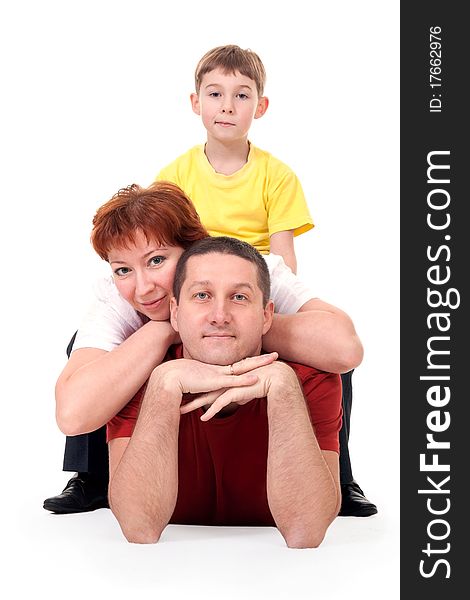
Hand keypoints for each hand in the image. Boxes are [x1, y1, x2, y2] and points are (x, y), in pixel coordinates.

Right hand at [155, 352, 278, 397]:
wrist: (168, 378)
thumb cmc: (178, 381)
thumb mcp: (195, 386)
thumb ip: (203, 390)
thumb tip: (206, 396)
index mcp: (217, 370)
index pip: (238, 365)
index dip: (250, 362)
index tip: (262, 359)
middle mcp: (220, 370)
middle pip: (245, 363)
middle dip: (261, 360)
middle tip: (275, 355)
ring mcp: (219, 374)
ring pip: (243, 368)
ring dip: (259, 364)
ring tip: (273, 360)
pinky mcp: (214, 382)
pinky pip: (233, 381)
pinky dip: (244, 381)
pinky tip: (256, 380)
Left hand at [181, 359, 295, 420]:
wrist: (275, 377)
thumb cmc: (263, 382)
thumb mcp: (247, 390)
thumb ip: (239, 394)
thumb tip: (236, 400)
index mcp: (226, 379)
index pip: (206, 385)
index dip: (194, 390)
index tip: (182, 394)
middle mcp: (224, 382)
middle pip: (201, 389)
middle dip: (186, 396)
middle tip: (174, 401)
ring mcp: (229, 387)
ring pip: (207, 397)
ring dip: (193, 405)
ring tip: (181, 411)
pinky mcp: (235, 392)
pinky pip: (220, 404)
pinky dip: (211, 412)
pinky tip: (203, 419)